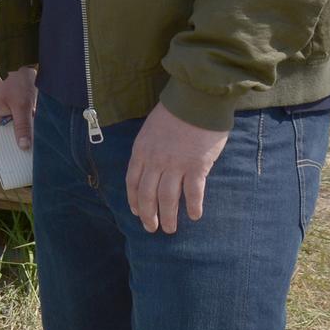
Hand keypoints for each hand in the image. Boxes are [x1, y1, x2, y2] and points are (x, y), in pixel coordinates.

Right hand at [0, 66, 37, 149]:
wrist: (17, 56)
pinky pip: (25, 110)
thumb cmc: (14, 80)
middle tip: (38, 126)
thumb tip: (23, 147)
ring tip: (36, 108)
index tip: (30, 150)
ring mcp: (6, 104)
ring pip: (22, 119)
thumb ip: (22, 126)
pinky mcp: (14, 98)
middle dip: (28, 127)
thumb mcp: (21, 106)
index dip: (17, 142)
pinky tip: (36, 102)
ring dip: (31, 117)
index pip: (6, 136)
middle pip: (15, 128)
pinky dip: (32, 108)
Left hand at [126, 102, 229, 233]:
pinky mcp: (197, 166)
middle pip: (147, 194)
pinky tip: (195, 216)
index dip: (134, 200)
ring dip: (168, 216)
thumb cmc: (174, 112)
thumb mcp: (151, 129)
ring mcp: (175, 165)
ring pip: (168, 198)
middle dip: (148, 214)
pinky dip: (193, 206)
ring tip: (170, 229)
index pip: (132, 182)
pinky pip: (193, 192)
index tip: (136, 213)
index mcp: (141, 151)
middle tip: (152, 228)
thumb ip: (149, 149)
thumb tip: (151, 166)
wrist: (195, 100)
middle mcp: (155, 161)